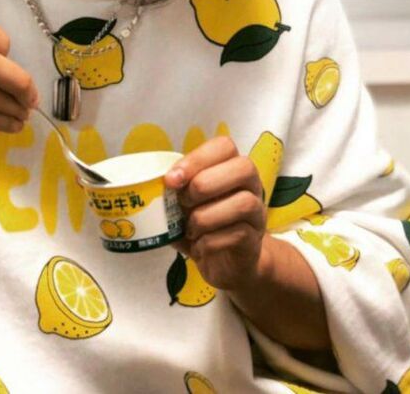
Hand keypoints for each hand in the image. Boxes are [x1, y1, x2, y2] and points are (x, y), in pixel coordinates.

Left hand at [164, 136, 265, 290]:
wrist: (225, 263)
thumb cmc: (203, 225)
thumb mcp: (185, 204)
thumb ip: (175, 192)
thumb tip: (152, 186)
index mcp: (231, 168)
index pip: (224, 146)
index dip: (197, 158)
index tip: (172, 179)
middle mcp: (251, 185)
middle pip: (243, 167)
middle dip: (205, 184)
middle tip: (183, 202)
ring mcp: (258, 212)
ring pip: (243, 202)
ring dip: (206, 216)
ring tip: (190, 228)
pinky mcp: (255, 240)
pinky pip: (238, 234)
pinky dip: (210, 241)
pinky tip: (199, 245)